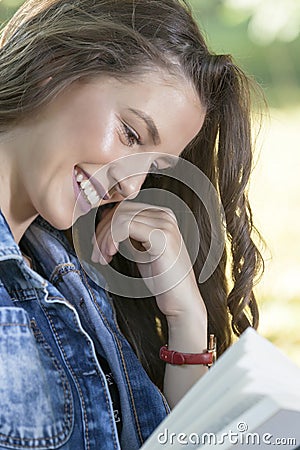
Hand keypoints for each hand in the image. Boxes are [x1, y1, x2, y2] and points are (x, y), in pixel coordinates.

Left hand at [92, 201, 206, 319]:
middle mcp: (165, 215)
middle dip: (102, 232)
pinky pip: (125, 226)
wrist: (181, 300)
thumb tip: (104, 222)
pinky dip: (112, 239)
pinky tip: (110, 254)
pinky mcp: (161, 236)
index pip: (124, 208)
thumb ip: (127, 235)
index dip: (105, 225)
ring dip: (104, 238)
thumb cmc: (163, 279)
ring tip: (102, 257)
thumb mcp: (140, 250)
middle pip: (120, 211)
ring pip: (120, 218)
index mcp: (161, 215)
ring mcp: (164, 224)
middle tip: (96, 254)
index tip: (97, 246)